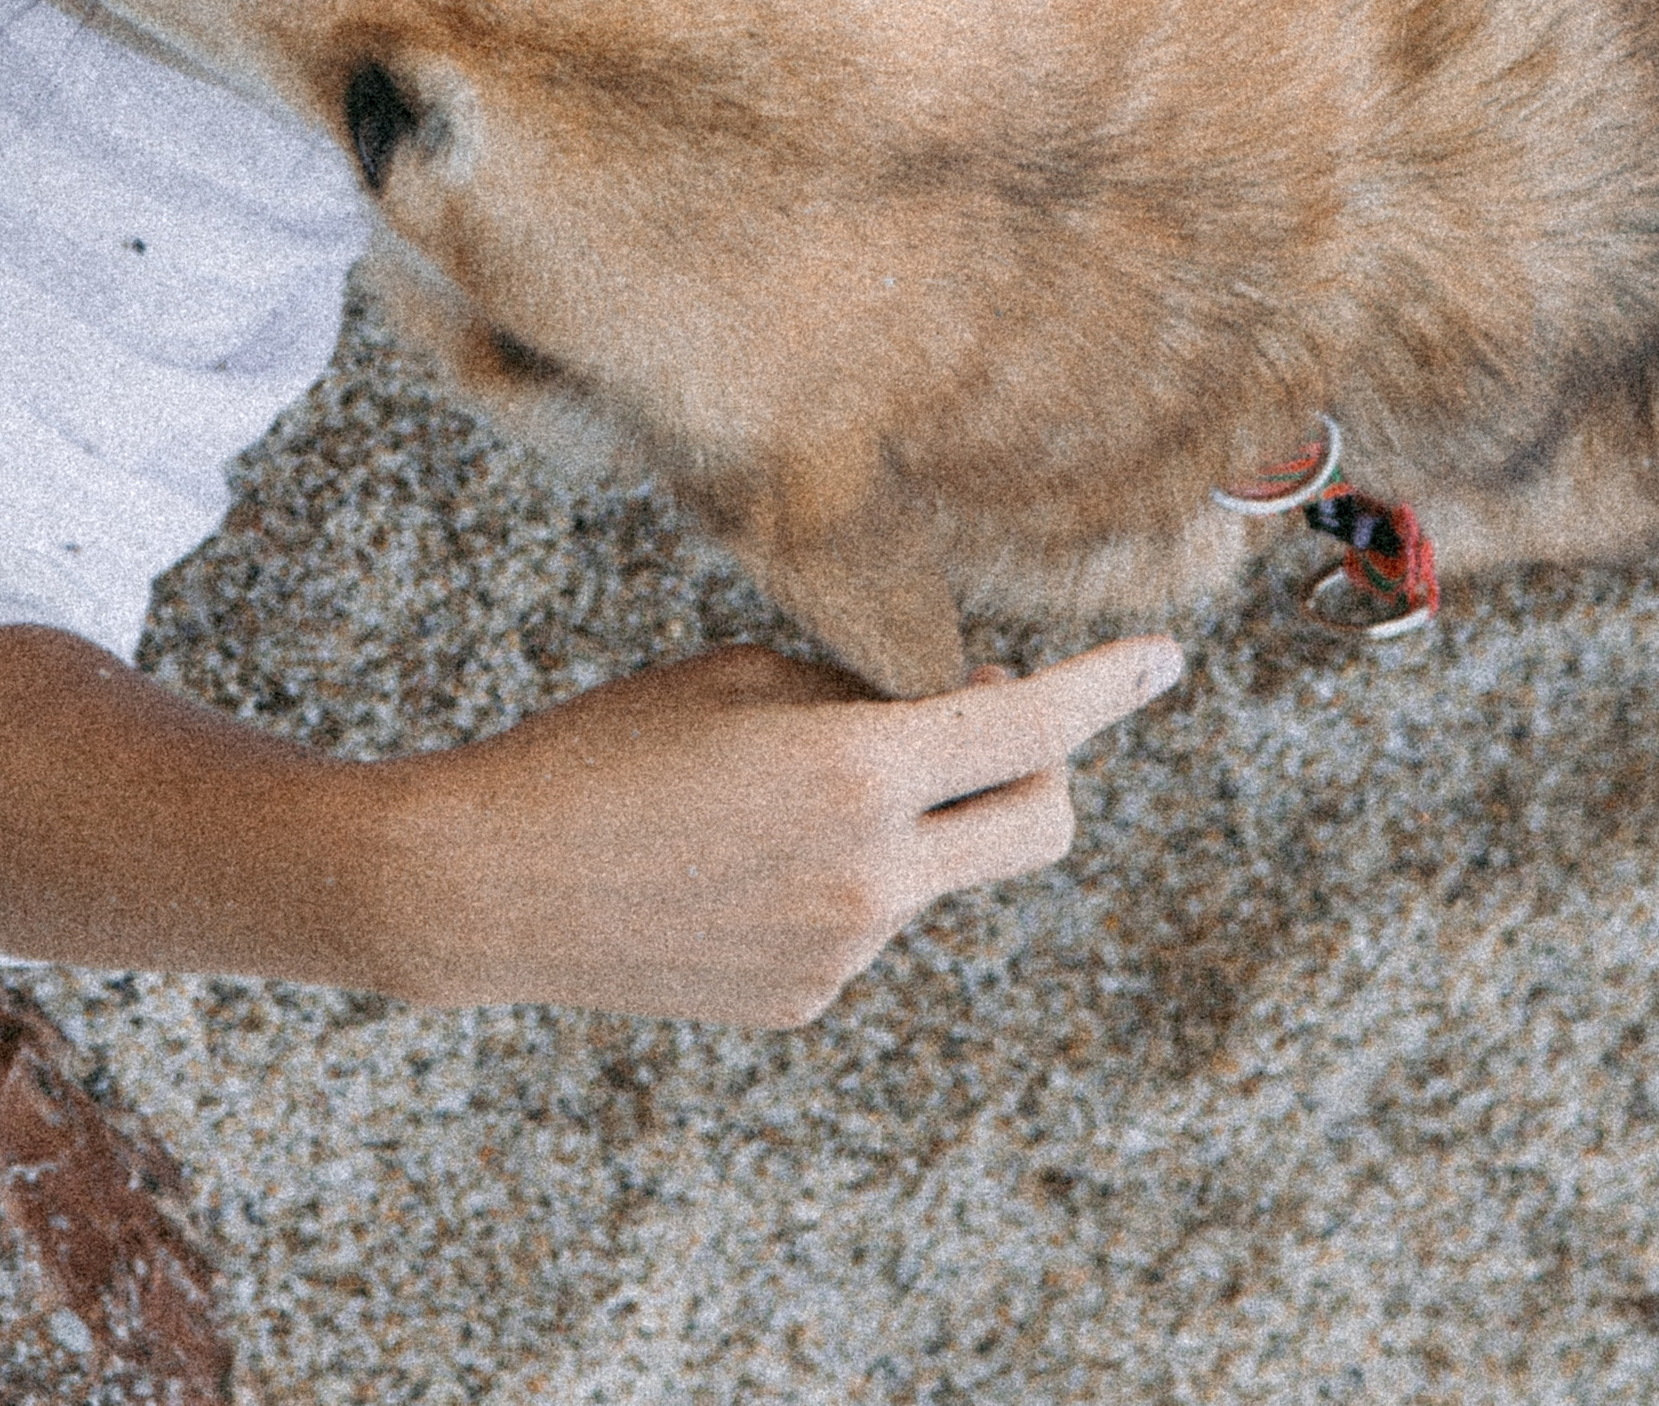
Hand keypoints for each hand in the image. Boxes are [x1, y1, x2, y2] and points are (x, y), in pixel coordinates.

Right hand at [365, 634, 1182, 1026]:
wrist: (495, 884)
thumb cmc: (605, 749)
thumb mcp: (740, 676)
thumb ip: (859, 687)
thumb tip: (949, 696)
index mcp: (856, 772)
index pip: (1028, 723)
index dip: (1109, 686)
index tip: (1162, 660)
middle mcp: (873, 877)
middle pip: (1039, 824)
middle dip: (1047, 767)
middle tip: (994, 718)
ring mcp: (845, 952)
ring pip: (939, 866)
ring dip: (912, 816)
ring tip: (783, 786)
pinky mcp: (806, 999)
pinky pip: (867, 918)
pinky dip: (842, 873)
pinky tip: (739, 855)